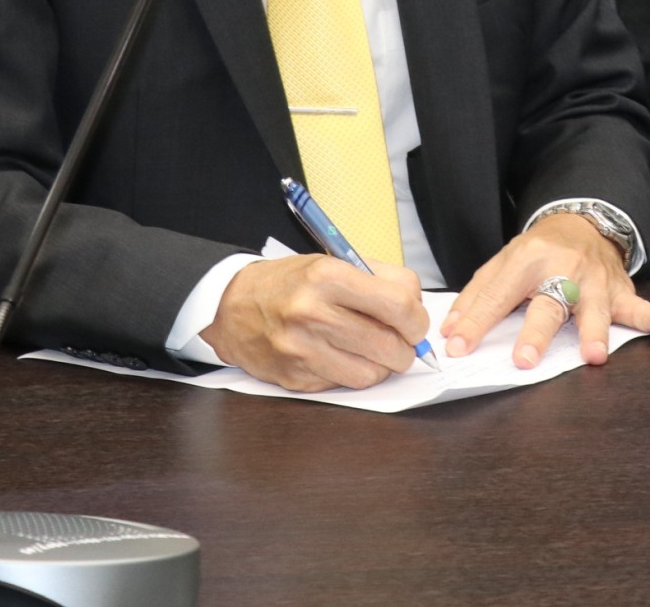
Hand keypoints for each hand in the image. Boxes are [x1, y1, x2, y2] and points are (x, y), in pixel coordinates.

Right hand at [199, 255, 429, 392]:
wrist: (231, 306)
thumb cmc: (291, 283)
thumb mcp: (333, 264)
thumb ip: (381, 280)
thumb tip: (418, 308)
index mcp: (328, 277)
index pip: (398, 304)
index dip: (417, 320)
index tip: (416, 324)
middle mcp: (313, 313)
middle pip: (388, 344)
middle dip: (406, 350)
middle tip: (403, 344)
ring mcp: (301, 349)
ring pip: (370, 373)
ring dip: (383, 367)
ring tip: (376, 353)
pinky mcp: (293, 377)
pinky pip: (344, 385)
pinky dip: (354, 375)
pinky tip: (344, 359)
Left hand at [441, 212, 649, 368]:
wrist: (583, 223)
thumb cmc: (539, 251)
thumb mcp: (502, 262)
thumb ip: (477, 296)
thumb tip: (451, 332)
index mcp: (527, 260)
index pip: (497, 295)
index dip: (476, 323)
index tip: (457, 348)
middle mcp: (562, 269)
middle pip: (548, 304)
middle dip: (536, 333)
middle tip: (525, 359)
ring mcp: (594, 280)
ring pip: (594, 308)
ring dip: (594, 332)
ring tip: (594, 355)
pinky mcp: (618, 289)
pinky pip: (636, 304)